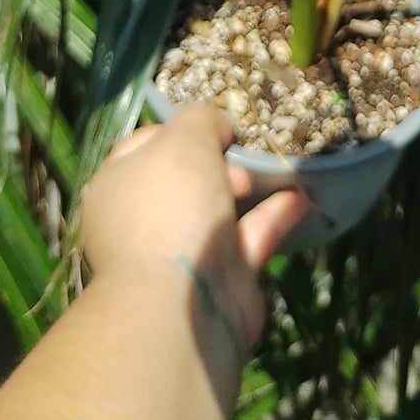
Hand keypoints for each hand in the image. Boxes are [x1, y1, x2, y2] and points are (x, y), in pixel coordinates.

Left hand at [80, 104, 307, 357]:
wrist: (184, 301)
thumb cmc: (171, 205)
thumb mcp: (184, 138)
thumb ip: (201, 119)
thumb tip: (217, 128)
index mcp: (118, 185)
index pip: (146, 145)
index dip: (182, 128)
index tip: (216, 123)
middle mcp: (145, 219)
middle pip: (187, 176)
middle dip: (219, 160)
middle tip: (240, 158)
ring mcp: (182, 251)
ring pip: (219, 208)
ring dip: (251, 187)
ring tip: (278, 167)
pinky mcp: (220, 278)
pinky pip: (249, 238)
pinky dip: (273, 216)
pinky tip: (301, 197)